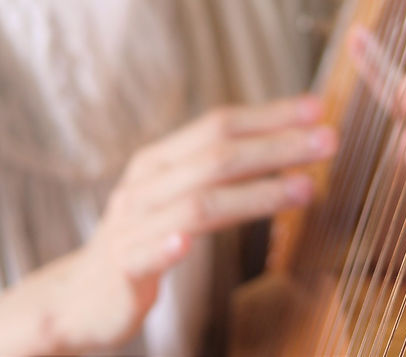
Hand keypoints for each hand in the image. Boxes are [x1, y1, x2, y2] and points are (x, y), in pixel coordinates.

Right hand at [0, 95, 336, 354]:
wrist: (78, 296)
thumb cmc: (141, 240)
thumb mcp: (178, 198)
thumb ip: (220, 175)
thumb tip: (284, 150)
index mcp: (160, 161)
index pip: (218, 125)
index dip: (268, 115)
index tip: (316, 108)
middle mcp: (145, 184)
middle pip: (216, 156)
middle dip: (276, 145)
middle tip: (327, 140)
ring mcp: (132, 225)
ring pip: (196, 202)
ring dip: (253, 194)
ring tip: (302, 189)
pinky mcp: (121, 269)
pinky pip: (145, 252)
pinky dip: (166, 244)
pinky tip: (185, 243)